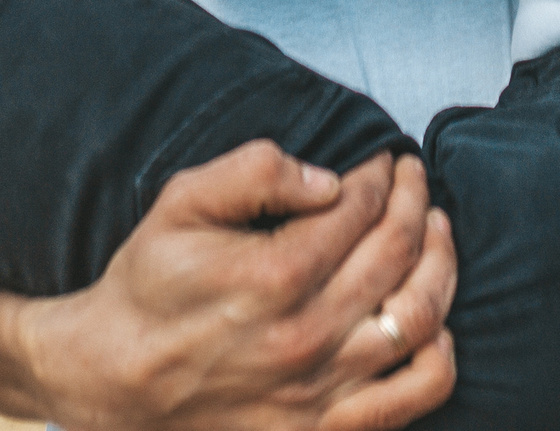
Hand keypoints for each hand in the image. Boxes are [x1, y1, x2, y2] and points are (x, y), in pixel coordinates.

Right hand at [0, 141, 456, 430]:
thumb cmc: (150, 283)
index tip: (381, 155)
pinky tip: (433, 315)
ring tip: (435, 227)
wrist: (119, 378)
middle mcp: (307, 334)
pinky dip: (441, 349)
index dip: (380, 172)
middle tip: (412, 175)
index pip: (359, 207)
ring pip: (419, 315)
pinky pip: (417, 392)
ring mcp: (323, 388)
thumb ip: (252, 172)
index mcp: (272, 273)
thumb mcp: (180, 203)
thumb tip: (326, 177)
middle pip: (396, 252)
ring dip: (439, 261)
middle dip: (413, 199)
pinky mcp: (328, 427)